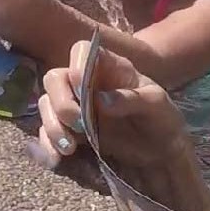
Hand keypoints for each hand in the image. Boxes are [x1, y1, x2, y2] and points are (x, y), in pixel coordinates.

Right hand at [35, 38, 191, 167]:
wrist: (162, 154)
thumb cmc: (162, 120)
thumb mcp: (156, 106)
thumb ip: (132, 99)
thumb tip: (101, 100)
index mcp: (109, 68)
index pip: (82, 51)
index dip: (76, 64)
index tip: (81, 84)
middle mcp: (86, 84)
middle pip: (55, 79)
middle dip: (60, 101)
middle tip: (77, 124)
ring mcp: (76, 107)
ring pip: (47, 107)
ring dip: (52, 126)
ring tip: (69, 148)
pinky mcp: (70, 132)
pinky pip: (48, 134)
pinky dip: (47, 146)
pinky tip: (56, 159)